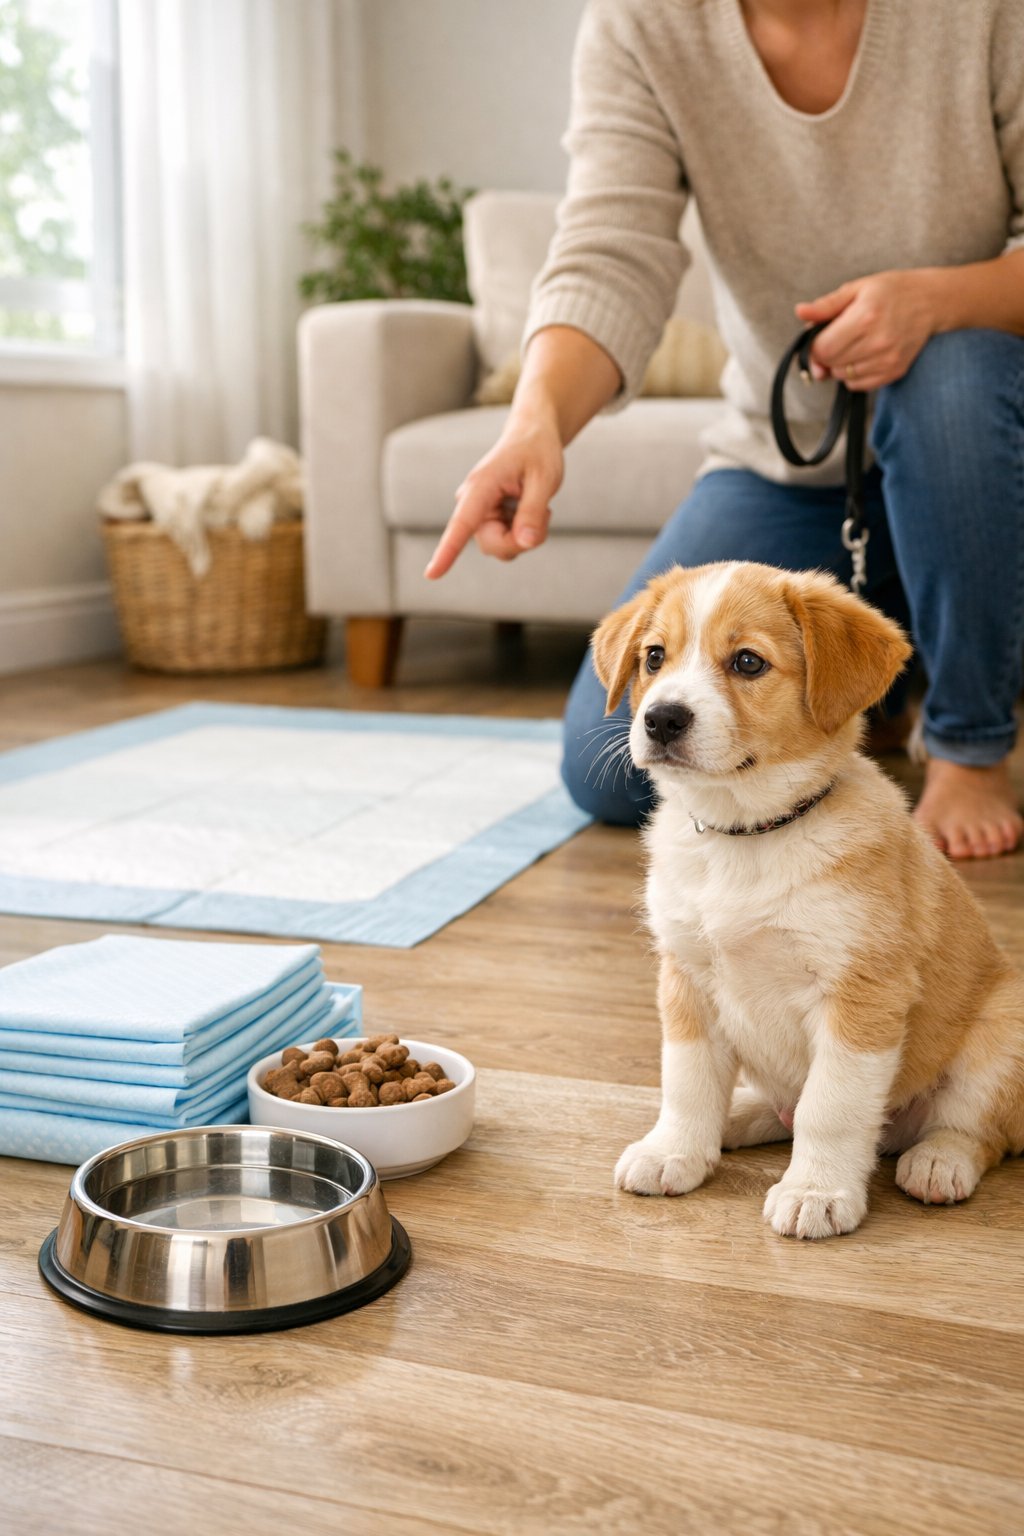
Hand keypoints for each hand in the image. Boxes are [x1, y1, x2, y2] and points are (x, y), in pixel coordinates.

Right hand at [424, 417, 563, 578]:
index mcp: (480, 486)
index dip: (447, 551)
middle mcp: (472, 502)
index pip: (462, 524)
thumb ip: (533, 512)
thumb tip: (526, 543)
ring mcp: (478, 514)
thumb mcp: (545, 478)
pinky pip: (505, 543)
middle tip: (546, 514)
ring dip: (524, 536)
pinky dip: (523, 534)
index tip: (431, 574)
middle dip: (522, 540)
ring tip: (538, 506)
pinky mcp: (486, 521)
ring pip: (500, 548)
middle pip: (492, 545)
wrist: (532, 437)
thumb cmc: (537, 452)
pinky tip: (527, 509)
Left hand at [795, 269, 939, 391]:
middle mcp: (878, 342)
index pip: (823, 349)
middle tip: (837, 337)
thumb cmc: (891, 291)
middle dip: (825, 354)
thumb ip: (826, 305)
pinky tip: (863, 355)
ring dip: (840, 364)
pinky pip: (858, 385)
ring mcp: (888, 360)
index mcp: (865, 317)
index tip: (819, 335)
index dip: (814, 345)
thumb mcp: (857, 289)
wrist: (931, 301)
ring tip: (854, 343)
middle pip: (831, 364)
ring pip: (842, 377)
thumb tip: (800, 312)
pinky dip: (853, 374)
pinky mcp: (895, 371)